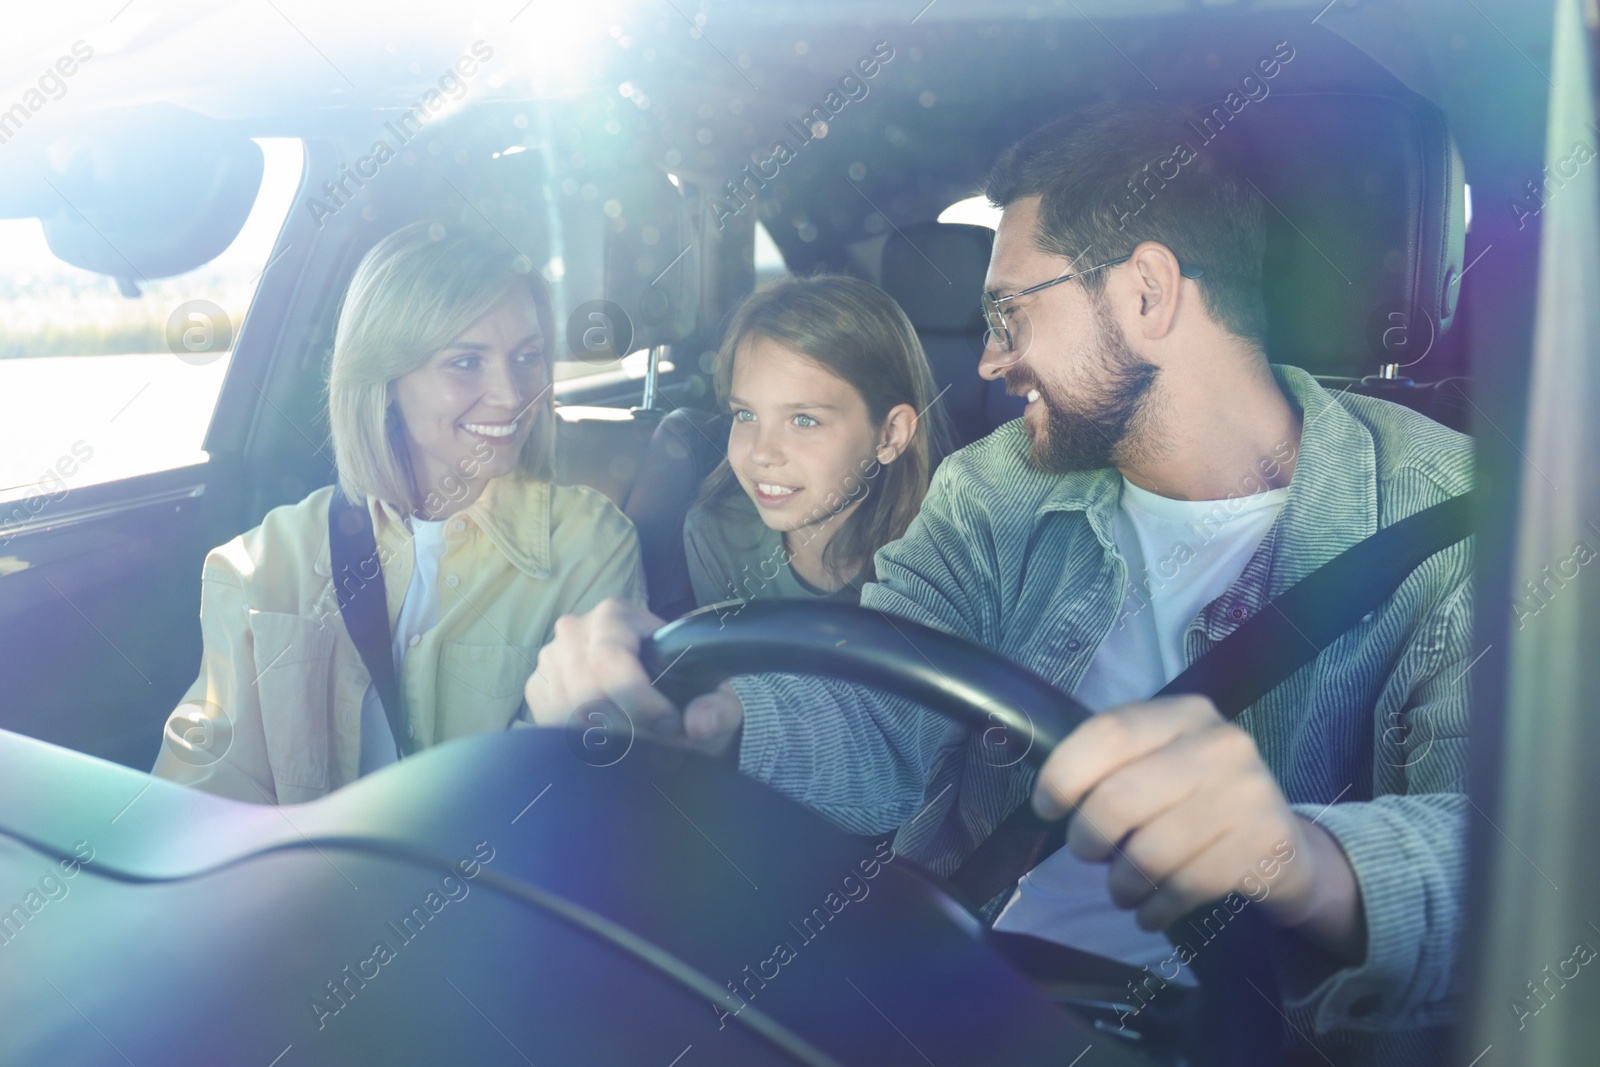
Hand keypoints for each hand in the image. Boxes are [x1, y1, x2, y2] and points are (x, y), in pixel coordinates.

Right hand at [525, 598, 744, 750]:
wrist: (659, 702)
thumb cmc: (685, 694)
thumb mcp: (714, 700)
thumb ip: (718, 709)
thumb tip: (699, 722)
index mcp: (616, 615)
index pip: (610, 661)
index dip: (640, 703)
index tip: (671, 727)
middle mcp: (575, 630)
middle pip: (586, 693)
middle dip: (627, 729)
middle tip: (657, 746)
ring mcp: (550, 659)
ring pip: (565, 714)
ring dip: (605, 742)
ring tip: (640, 747)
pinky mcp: (537, 688)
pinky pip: (550, 724)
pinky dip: (580, 744)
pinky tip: (609, 744)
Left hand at [1031, 695, 1362, 960]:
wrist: (1283, 845)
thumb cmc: (1198, 803)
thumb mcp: (1159, 766)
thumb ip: (1113, 767)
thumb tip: (1051, 798)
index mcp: (1183, 714)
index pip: (1108, 734)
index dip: (1064, 775)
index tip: (1047, 807)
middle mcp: (1220, 743)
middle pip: (1119, 798)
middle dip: (1087, 838)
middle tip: (1088, 854)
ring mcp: (1248, 792)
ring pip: (1150, 852)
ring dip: (1121, 884)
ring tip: (1122, 890)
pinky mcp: (1266, 843)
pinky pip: (1186, 886)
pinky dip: (1156, 908)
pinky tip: (1150, 911)